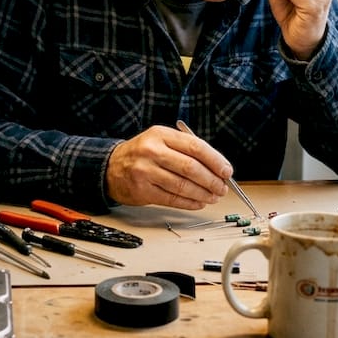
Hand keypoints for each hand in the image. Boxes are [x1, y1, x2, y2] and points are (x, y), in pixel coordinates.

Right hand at [105, 126, 231, 208]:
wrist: (111, 167)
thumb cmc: (141, 154)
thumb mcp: (161, 141)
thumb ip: (186, 150)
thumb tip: (217, 167)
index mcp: (161, 134)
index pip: (195, 146)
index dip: (215, 160)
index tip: (226, 171)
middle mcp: (152, 151)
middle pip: (190, 167)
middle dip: (212, 180)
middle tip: (222, 187)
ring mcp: (145, 171)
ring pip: (183, 185)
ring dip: (203, 194)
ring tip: (213, 196)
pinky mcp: (142, 190)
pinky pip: (172, 199)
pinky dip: (189, 203)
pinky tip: (199, 202)